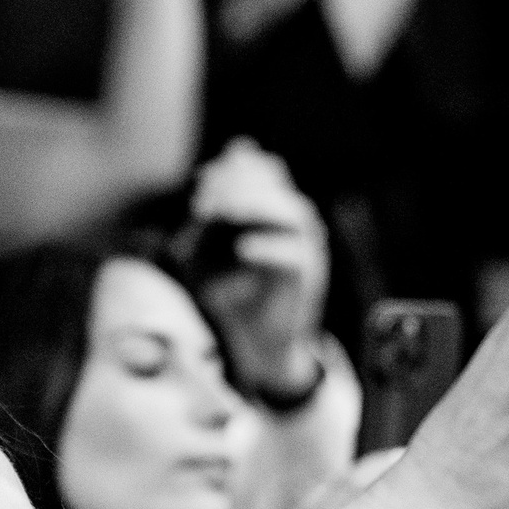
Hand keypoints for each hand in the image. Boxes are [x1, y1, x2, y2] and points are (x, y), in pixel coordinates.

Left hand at [188, 139, 327, 400]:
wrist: (252, 342)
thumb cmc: (226, 293)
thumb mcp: (200, 254)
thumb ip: (203, 219)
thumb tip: (208, 180)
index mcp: (271, 207)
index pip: (262, 167)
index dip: (234, 167)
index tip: (202, 180)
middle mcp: (292, 221)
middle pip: (277, 181)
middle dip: (239, 183)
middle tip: (206, 201)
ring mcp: (305, 247)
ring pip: (294, 213)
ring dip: (257, 206)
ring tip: (224, 213)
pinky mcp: (308, 278)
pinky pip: (295, 256)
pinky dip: (269, 249)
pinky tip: (242, 250)